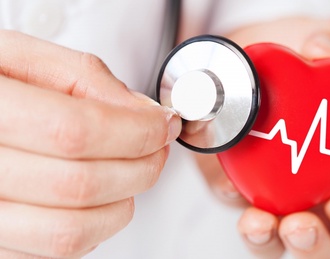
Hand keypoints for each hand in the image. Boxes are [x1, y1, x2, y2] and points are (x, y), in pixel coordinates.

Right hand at [0, 30, 180, 257]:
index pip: (75, 132)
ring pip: (72, 232)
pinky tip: (98, 196)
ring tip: (133, 172)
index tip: (163, 124)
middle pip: (81, 186)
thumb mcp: (20, 57)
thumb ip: (83, 77)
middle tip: (158, 145)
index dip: (135, 132)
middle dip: (141, 166)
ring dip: (123, 203)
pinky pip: (58, 252)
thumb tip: (141, 111)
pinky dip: (96, 227)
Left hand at [195, 17, 329, 257]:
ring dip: (266, 240)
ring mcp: (272, 194)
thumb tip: (325, 46)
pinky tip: (227, 184)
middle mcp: (314, 193)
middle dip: (315, 245)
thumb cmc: (299, 60)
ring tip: (256, 223)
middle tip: (297, 226)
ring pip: (275, 241)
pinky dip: (230, 198)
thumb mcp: (322, 43)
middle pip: (325, 245)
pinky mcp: (233, 184)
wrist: (249, 57)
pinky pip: (232, 203)